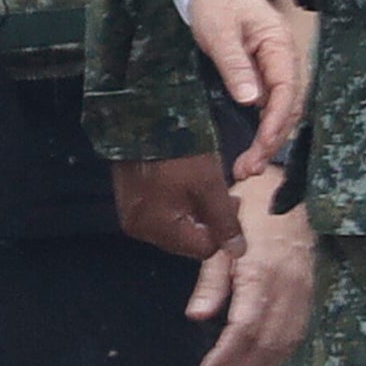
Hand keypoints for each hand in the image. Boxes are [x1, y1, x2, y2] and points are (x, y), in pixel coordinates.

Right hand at [115, 153, 237, 261]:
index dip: (224, 230)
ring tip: (202, 184)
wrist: (142, 114)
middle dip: (208, 222)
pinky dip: (175, 203)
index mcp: (158, 228)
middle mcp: (140, 228)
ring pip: (174, 226)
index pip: (203, 249)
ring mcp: (131, 213)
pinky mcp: (128, 198)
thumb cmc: (178, 149)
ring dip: (192, 212)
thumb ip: (225, 221)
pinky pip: (159, 212)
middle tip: (222, 193)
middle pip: (186, 240)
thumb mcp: (209, 184)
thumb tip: (238, 252)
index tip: (233, 201)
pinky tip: (183, 182)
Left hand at [186, 0, 308, 183]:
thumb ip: (235, 65)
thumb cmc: (217, 3)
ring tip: (247, 168)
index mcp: (279, 44)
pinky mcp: (266, 76)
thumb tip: (251, 101)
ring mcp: (277, 68)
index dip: (276, 122)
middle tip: (248, 168)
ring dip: (268, 141)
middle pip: (288, 107)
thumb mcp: (220, 33)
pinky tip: (250, 148)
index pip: (287, 90)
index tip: (261, 146)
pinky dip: (262, 129)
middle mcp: (285, 59)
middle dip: (271, 141)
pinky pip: (271, 107)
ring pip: (281, 111)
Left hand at [190, 172, 317, 365]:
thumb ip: (211, 281)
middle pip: (265, 343)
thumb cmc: (248, 212)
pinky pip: (295, 334)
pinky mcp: (309, 296)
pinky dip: (276, 357)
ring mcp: (303, 293)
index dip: (226, 355)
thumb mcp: (221, 241)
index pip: (244, 327)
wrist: (288, 192)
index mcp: (262, 274)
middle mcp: (287, 288)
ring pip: (284, 344)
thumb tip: (198, 317)